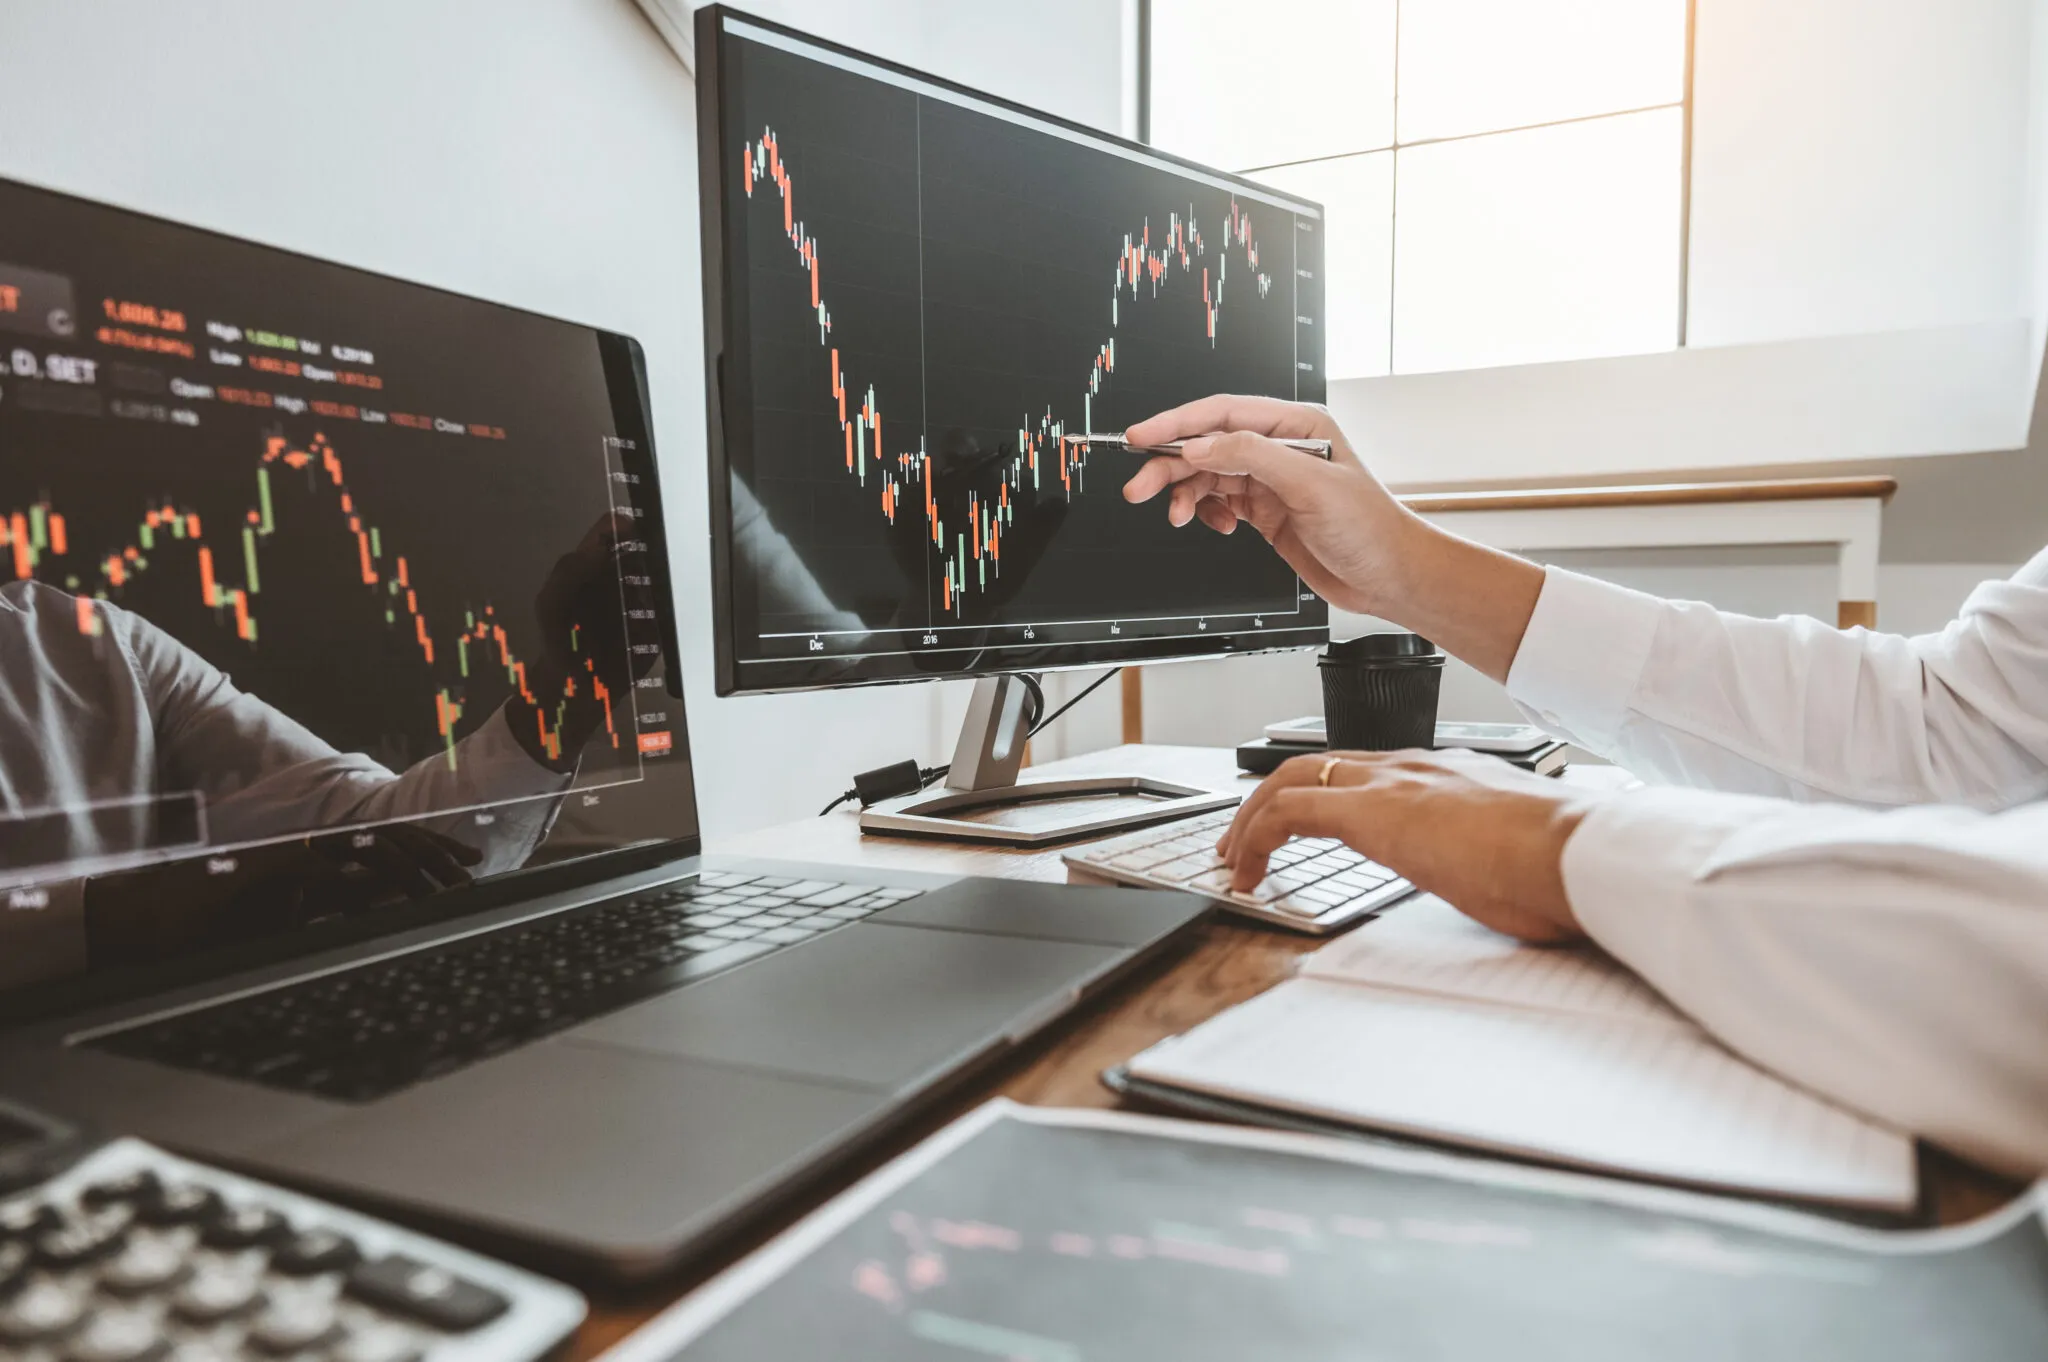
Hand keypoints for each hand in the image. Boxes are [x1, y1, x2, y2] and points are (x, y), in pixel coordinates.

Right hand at [84, 826, 482, 965]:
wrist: (161, 921)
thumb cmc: (222, 923)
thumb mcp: (296, 917)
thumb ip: (340, 905)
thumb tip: (389, 907)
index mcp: (322, 857)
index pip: (388, 843)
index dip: (432, 848)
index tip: (470, 864)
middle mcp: (312, 847)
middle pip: (387, 837)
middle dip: (434, 851)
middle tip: (471, 872)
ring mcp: (291, 854)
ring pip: (362, 847)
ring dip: (405, 866)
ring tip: (439, 888)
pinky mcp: (267, 869)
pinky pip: (316, 867)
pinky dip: (347, 877)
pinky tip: (378, 891)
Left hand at [513, 512, 658, 770]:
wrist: (578, 691)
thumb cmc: (559, 643)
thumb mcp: (550, 606)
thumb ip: (568, 573)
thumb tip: (598, 548)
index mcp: (595, 562)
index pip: (614, 527)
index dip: (627, 526)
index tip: (640, 539)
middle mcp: (624, 574)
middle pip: (648, 545)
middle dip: (656, 552)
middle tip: (657, 568)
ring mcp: (646, 598)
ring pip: (668, 574)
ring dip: (669, 581)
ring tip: (658, 597)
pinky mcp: (663, 623)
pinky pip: (677, 608)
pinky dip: (676, 609)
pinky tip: (667, 618)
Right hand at [1121, 394, 1546, 682]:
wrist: (1389, 576)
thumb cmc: (1369, 528)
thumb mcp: (1309, 484)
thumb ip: (1251, 457)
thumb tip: (1201, 446)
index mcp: (1296, 425)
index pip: (1223, 414)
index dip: (1178, 424)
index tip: (1142, 437)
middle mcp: (1280, 447)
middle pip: (1208, 445)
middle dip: (1170, 465)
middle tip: (1139, 486)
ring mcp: (1271, 479)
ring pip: (1208, 475)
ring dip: (1185, 493)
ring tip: (1176, 515)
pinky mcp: (1265, 510)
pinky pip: (1219, 501)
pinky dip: (1206, 512)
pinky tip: (1212, 524)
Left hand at [1218, 748, 1597, 943]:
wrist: (1581, 852)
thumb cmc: (1564, 863)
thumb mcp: (1512, 858)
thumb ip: (1486, 860)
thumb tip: (1486, 886)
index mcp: (1447, 776)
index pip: (1363, 773)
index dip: (1320, 799)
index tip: (1299, 834)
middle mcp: (1413, 767)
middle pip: (1315, 766)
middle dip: (1269, 803)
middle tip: (1244, 843)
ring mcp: (1390, 783)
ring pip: (1291, 780)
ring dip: (1252, 819)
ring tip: (1234, 861)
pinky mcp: (1371, 811)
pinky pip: (1288, 812)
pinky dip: (1256, 838)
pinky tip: (1248, 875)